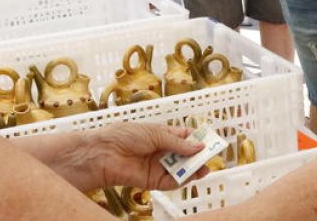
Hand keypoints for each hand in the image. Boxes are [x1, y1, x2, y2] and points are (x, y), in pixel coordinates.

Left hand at [75, 123, 205, 190]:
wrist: (105, 154)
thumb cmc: (125, 136)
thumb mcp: (156, 133)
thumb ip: (178, 143)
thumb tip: (199, 146)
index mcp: (162, 135)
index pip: (185, 137)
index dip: (198, 139)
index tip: (211, 140)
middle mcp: (162, 151)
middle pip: (186, 154)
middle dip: (198, 155)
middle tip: (211, 155)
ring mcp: (158, 166)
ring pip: (181, 169)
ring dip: (194, 168)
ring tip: (205, 166)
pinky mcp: (154, 181)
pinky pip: (173, 182)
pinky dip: (184, 180)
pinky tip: (192, 175)